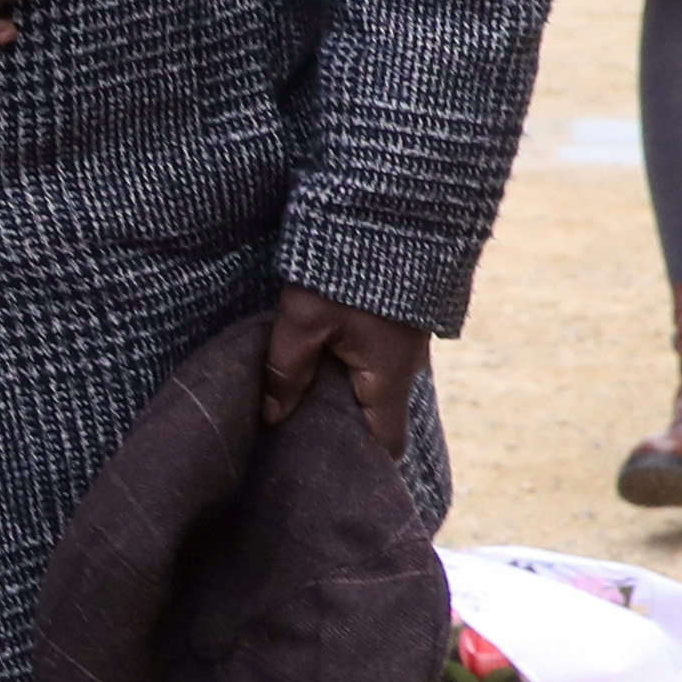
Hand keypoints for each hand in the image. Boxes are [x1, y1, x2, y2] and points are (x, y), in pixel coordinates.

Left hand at [261, 285, 425, 456]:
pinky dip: (354, 374)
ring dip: (347, 398)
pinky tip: (321, 369)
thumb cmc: (344, 271)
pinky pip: (379, 365)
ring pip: (377, 390)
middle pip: (380, 419)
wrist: (386, 217)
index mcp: (390, 377)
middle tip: (303, 436)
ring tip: (305, 402)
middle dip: (345, 430)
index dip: (361, 459)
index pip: (388, 443)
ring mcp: (408, 346)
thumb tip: (272, 415)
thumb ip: (286, 371)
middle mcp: (409, 368)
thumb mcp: (303, 319)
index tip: (326, 464)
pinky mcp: (400, 327)